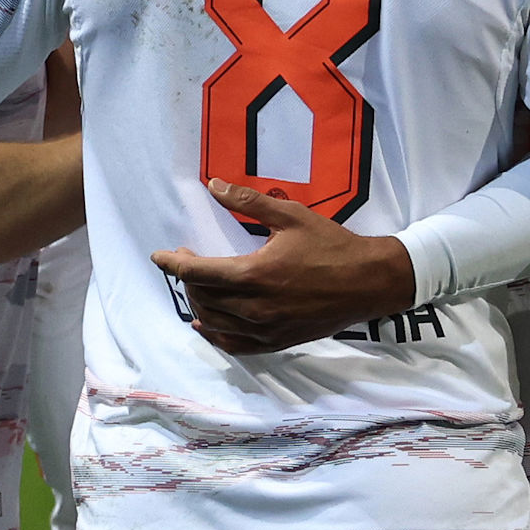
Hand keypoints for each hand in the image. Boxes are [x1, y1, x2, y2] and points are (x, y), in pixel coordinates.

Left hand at [150, 181, 420, 352]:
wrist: (369, 282)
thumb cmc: (332, 246)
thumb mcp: (291, 216)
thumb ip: (247, 201)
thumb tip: (213, 184)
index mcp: (255, 274)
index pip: (197, 273)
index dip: (173, 264)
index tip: (160, 255)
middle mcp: (255, 307)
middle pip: (202, 297)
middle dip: (187, 278)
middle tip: (187, 260)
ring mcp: (265, 329)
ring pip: (214, 320)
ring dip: (198, 302)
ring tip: (197, 285)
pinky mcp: (277, 342)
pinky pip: (234, 344)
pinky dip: (214, 334)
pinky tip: (205, 323)